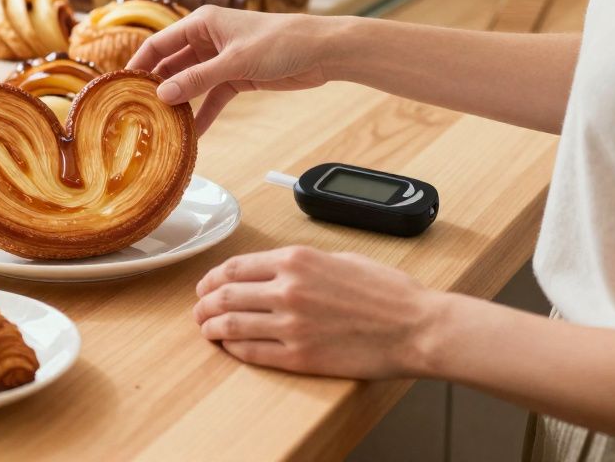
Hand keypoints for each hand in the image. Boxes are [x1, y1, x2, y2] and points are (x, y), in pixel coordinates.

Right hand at [127, 7, 341, 133]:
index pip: (159, 43)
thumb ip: (198, 79)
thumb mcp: (234, 62)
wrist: (321, 51)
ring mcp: (221, 59)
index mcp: (201, 22)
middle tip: (138, 111)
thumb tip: (162, 94)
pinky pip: (212, 97)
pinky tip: (193, 133)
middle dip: (157, 86)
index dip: (139, 63)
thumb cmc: (280, 42)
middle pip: (172, 64)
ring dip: (179, 102)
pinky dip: (204, 113)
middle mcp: (208, 38)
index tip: (121, 86)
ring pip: (191, 83)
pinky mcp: (237, 77)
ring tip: (161, 125)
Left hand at [193, 246, 438, 378]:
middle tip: (199, 310)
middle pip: (226, 295)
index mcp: (297, 260)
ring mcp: (291, 325)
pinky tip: (230, 347)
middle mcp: (288, 289)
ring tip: (206, 329)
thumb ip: (304, 263)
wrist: (415, 327)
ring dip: (212, 327)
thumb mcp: (341, 258)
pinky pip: (252, 352)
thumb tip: (277, 268)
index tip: (206, 285)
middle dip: (205, 303)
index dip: (213, 278)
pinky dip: (234, 349)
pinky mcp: (299, 356)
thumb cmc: (387, 293)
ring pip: (232, 324)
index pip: (236, 267)